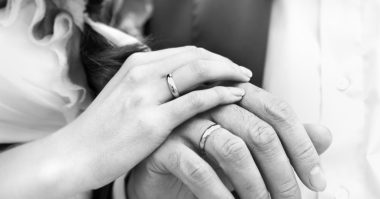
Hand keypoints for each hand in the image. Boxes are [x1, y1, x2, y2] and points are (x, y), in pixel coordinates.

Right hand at [56, 46, 251, 191]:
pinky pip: (195, 101)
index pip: (185, 51)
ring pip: (199, 71)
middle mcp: (141, 73)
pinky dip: (219, 95)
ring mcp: (146, 96)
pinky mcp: (152, 121)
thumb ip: (151, 84)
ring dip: (227, 73)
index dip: (212, 57)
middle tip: (243, 72)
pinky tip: (234, 97)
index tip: (228, 67)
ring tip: (245, 82)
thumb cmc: (102, 129)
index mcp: (135, 64)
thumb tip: (182, 82)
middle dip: (225, 62)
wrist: (73, 155)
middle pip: (196, 56)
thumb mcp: (124, 95)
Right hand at [127, 70, 331, 198]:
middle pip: (258, 131)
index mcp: (232, 95)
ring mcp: (184, 122)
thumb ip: (282, 139)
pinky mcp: (163, 145)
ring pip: (232, 149)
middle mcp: (209, 103)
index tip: (316, 178)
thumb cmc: (203, 155)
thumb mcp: (247, 148)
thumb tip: (324, 135)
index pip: (277, 111)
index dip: (301, 145)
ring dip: (255, 186)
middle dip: (282, 173)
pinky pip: (199, 170)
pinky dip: (220, 194)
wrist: (158, 170)